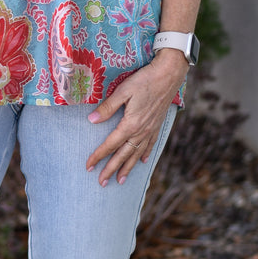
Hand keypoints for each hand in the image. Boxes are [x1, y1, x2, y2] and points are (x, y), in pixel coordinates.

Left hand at [86, 52, 186, 185]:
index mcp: (130, 124)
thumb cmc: (144, 80)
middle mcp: (141, 131)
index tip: (88, 166)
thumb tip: (91, 121)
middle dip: (111, 169)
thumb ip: (107, 107)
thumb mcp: (123, 91)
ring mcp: (151, 130)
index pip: (110, 144)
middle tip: (102, 183)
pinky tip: (143, 161)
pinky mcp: (157, 125)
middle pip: (123, 154)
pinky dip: (145, 154)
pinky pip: (150, 145)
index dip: (98, 156)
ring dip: (128, 167)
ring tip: (120, 180)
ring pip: (137, 154)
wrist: (169, 75)